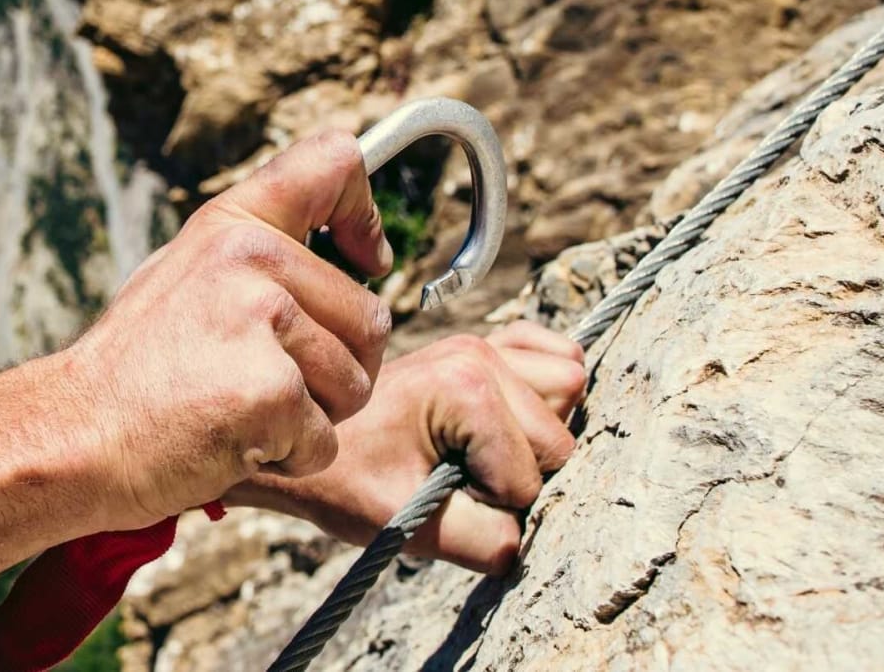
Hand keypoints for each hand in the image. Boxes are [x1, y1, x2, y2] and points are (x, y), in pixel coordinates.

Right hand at [60, 131, 395, 530]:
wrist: (73, 435)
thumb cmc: (135, 369)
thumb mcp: (187, 275)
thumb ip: (259, 254)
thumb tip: (354, 251)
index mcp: (234, 224)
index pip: (336, 162)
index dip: (364, 214)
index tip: (367, 258)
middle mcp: (253, 258)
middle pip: (371, 318)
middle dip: (338, 368)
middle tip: (262, 383)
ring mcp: (264, 322)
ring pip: (357, 383)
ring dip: (314, 418)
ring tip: (238, 410)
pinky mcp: (272, 392)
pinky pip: (325, 440)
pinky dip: (289, 457)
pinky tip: (230, 442)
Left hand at [229, 322, 586, 571]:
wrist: (314, 444)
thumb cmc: (349, 481)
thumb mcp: (411, 524)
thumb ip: (484, 541)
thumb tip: (533, 540)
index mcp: (465, 389)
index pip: (531, 474)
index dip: (495, 504)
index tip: (443, 497)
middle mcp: (481, 354)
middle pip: (561, 436)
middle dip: (522, 473)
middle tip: (463, 480)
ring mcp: (484, 343)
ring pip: (569, 388)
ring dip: (541, 431)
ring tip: (486, 451)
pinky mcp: (486, 344)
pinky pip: (555, 354)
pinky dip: (548, 387)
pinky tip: (512, 417)